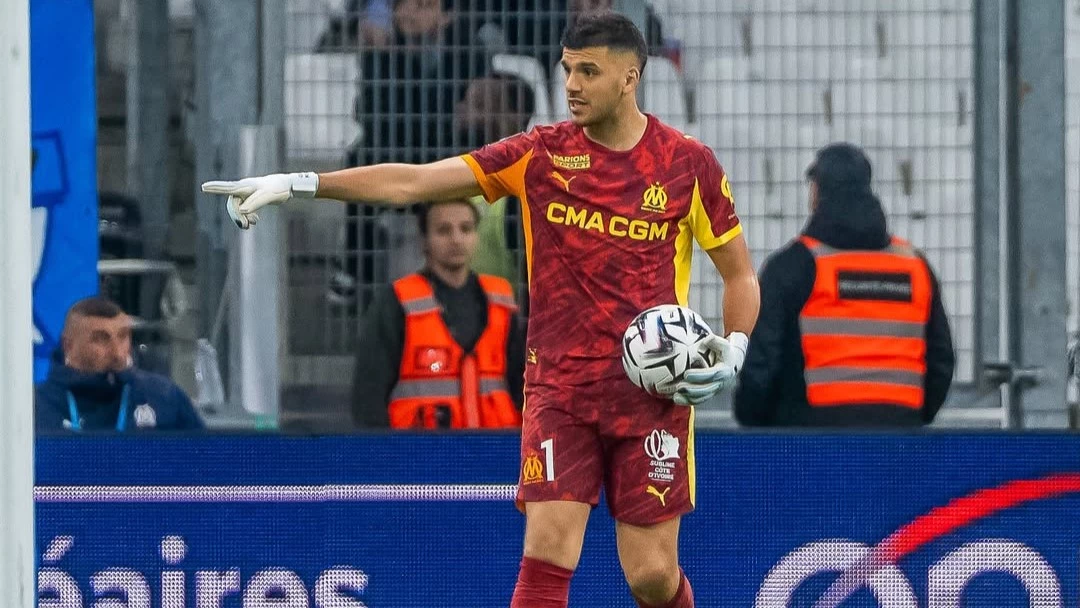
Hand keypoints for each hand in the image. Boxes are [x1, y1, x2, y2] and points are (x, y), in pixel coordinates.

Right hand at [201, 172, 318, 228]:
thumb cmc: (277, 189)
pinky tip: (255, 221)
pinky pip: (243, 208)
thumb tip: (243, 211)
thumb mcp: (267, 197)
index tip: (203, 186)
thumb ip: (255, 203)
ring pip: (237, 207)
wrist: (286, 185)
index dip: (215, 188)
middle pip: (232, 204)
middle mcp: (243, 188)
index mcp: (245, 186)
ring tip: (249, 225)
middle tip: (245, 227)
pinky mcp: (251, 197)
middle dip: (236, 216)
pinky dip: (246, 216)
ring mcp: (246, 193)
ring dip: (241, 217)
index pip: (227, 187)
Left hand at [672, 332, 747, 405]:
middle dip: (692, 390)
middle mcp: (720, 383)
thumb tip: (706, 340)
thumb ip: (715, 341)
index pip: (712, 375)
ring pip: (702, 397)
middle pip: (706, 389)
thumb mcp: (724, 344)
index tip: (686, 374)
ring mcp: (715, 390)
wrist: (732, 364)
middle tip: (679, 387)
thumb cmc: (724, 352)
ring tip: (675, 397)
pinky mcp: (709, 394)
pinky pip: (699, 400)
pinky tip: (676, 399)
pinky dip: (688, 401)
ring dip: (688, 398)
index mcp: (724, 371)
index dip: (699, 376)